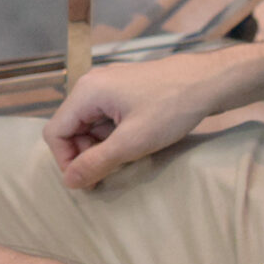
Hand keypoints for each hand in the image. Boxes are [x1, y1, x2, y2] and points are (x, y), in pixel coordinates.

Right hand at [43, 40, 263, 190]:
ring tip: (128, 156)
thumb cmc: (170, 108)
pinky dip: (113, 135)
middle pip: (70, 128)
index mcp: (86, 92)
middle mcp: (91, 84)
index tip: (89, 180)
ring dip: (101, 146)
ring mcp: (107, 85)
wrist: (207, 81)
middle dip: (85, 154)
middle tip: (111, 171)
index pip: (55, 133)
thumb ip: (97, 163)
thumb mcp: (133, 142)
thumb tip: (68, 183)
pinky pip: (104, 117)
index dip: (66, 161)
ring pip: (88, 124)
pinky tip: (135, 142)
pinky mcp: (122, 89)